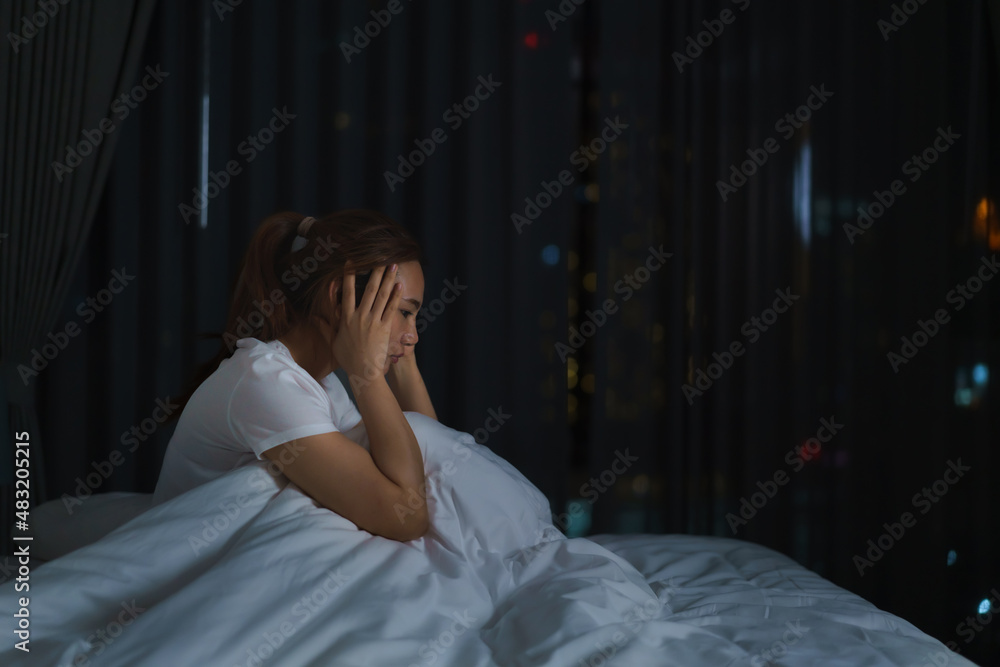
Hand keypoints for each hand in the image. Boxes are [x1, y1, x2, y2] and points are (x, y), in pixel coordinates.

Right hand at [332, 263, 402, 379]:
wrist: (363, 372)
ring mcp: (373, 322)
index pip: (347, 292)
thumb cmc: (347, 359)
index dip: (349, 276)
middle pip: (369, 289)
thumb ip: (326, 327)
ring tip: (393, 265)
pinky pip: (391, 309)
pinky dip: (396, 296)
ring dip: (388, 279)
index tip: (351, 262)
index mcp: (346, 319)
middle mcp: (360, 317)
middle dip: (375, 271)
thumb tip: (315, 318)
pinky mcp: (385, 328)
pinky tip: (400, 285)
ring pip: (382, 296)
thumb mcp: (333, 342)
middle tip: (381, 257)